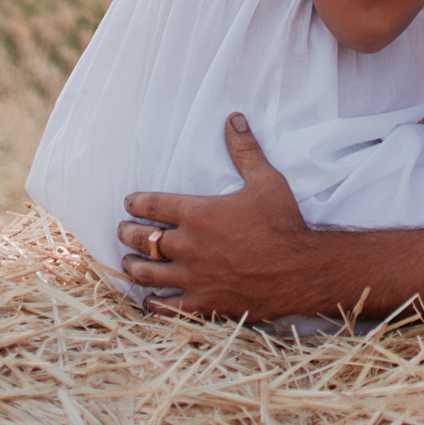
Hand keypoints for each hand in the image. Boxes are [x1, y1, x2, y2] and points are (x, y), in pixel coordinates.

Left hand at [118, 115, 332, 316]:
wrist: (300, 270)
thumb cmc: (283, 224)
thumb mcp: (266, 181)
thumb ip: (245, 150)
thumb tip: (234, 118)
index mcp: (199, 213)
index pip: (152, 205)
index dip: (136, 203)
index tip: (129, 203)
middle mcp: (189, 245)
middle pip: (143, 239)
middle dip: (127, 233)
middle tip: (122, 231)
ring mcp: (194, 276)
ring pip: (148, 273)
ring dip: (133, 266)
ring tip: (129, 262)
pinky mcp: (203, 302)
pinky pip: (167, 306)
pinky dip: (153, 302)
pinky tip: (149, 299)